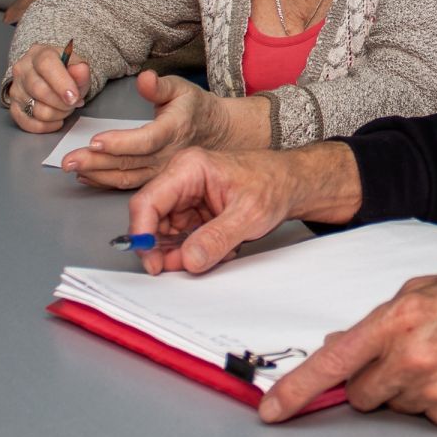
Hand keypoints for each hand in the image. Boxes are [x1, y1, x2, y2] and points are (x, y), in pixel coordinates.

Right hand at [6, 43, 92, 133]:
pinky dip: (46, 126)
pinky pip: (27, 123)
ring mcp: (16, 89)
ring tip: (65, 108)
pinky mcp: (14, 106)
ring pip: (36, 110)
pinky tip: (56, 120)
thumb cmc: (64, 70)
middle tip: (74, 102)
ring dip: (57, 114)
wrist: (50, 75)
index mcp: (39, 54)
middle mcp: (22, 70)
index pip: (46, 65)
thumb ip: (81, 70)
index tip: (74, 97)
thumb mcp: (77, 65)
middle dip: (62, 102)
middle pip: (40, 90)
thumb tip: (80, 70)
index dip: (62, 83)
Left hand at [59, 70, 226, 188]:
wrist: (215, 133)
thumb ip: (160, 86)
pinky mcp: (154, 178)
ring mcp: (161, 171)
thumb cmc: (194, 107)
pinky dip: (104, 182)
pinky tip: (86, 177)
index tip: (95, 141)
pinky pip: (128, 184)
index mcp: (173, 130)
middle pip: (129, 163)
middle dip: (96, 163)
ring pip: (126, 178)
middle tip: (68, 160)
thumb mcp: (182, 88)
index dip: (120, 143)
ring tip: (72, 169)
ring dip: (97, 175)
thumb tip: (145, 79)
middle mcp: (167, 155)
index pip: (146, 140)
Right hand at [126, 140, 362, 272]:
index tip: (152, 261)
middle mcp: (182, 180)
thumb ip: (217, 238)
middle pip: (153, 221)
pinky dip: (198, 250)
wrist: (293, 184)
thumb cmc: (274, 184)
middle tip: (183, 268)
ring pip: (167, 234)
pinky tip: (222, 247)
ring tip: (219, 251)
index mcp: (189, 168)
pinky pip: (184, 238)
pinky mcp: (195, 212)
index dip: (143, 234)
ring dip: (187, 252)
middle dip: (166, 249)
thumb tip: (188, 259)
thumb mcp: (249, 214)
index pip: (147, 202)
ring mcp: (187, 197)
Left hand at [260, 268, 436, 427]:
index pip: (334, 362)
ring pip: (393, 405)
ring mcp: (436, 393)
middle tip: (407, 355)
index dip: (297, 389)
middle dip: (373, 378)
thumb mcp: (424, 291)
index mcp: (400, 320)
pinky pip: (424, 417)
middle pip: (361, 391)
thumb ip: (377, 321)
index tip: (272, 410)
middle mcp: (414, 359)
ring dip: (407, 388)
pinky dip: (435, 401)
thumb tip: (338, 349)